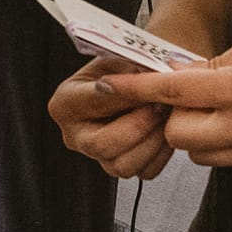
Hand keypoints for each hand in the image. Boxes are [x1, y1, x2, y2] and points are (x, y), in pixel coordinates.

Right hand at [48, 55, 174, 178]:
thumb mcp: (118, 60)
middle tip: (160, 104)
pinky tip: (166, 131)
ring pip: (123, 165)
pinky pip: (144, 172)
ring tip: (166, 116)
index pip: (93, 102)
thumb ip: (130, 71)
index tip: (146, 86)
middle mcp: (75, 135)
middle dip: (139, 125)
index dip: (124, 95)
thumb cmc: (117, 70)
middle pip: (102, 145)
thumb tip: (150, 78)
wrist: (125, 83)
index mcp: (66, 103)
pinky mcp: (120, 167)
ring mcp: (96, 156)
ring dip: (153, 140)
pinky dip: (161, 154)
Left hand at [96, 23, 231, 166]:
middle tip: (182, 90)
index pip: (173, 93)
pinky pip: (230, 157)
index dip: (136, 89)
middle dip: (170, 114)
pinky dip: (219, 140)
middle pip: (179, 135)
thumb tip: (179, 76)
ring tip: (211, 103)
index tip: (108, 86)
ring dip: (193, 131)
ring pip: (201, 154)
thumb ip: (216, 64)